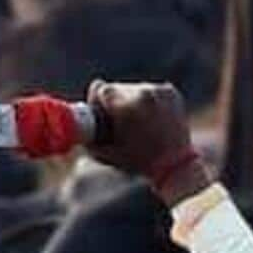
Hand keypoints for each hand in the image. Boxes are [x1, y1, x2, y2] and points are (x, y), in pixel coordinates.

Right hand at [83, 80, 212, 205]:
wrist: (175, 165)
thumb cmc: (136, 161)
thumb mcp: (105, 152)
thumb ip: (88, 133)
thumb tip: (77, 113)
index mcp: (126, 106)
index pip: (100, 88)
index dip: (97, 102)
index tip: (102, 115)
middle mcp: (143, 93)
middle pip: (116, 88)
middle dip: (115, 102)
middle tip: (121, 123)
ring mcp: (159, 91)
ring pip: (133, 88)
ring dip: (131, 100)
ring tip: (138, 122)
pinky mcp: (170, 91)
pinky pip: (150, 90)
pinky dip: (148, 101)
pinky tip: (150, 117)